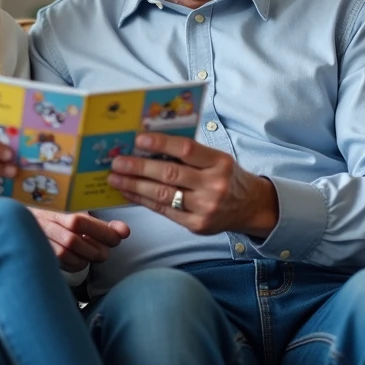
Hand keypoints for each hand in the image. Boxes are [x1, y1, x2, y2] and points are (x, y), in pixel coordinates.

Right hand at [29, 208, 130, 272]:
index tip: (119, 235)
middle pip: (73, 240)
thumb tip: (125, 231)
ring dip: (85, 258)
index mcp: (58, 207)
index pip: (80, 221)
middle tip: (104, 251)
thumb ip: (102, 225)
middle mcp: (46, 222)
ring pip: (66, 254)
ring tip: (92, 255)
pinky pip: (59, 263)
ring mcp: (40, 238)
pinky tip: (79, 260)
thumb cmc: (60, 217)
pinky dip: (75, 264)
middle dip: (95, 248)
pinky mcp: (38, 251)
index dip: (103, 231)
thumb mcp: (80, 214)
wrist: (27, 220)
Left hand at [106, 132, 278, 236]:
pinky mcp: (197, 226)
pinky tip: (129, 193)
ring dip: (135, 186)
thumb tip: (149, 143)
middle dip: (139, 167)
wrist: (249, 206)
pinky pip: (164, 211)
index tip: (138, 139)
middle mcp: (214, 185)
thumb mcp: (216, 159)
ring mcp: (205, 208)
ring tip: (115, 178)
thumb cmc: (226, 176)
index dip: (161, 143)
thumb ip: (189, 153)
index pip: (187, 149)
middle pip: (170, 174)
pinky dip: (143, 201)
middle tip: (117, 162)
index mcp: (219, 162)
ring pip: (163, 195)